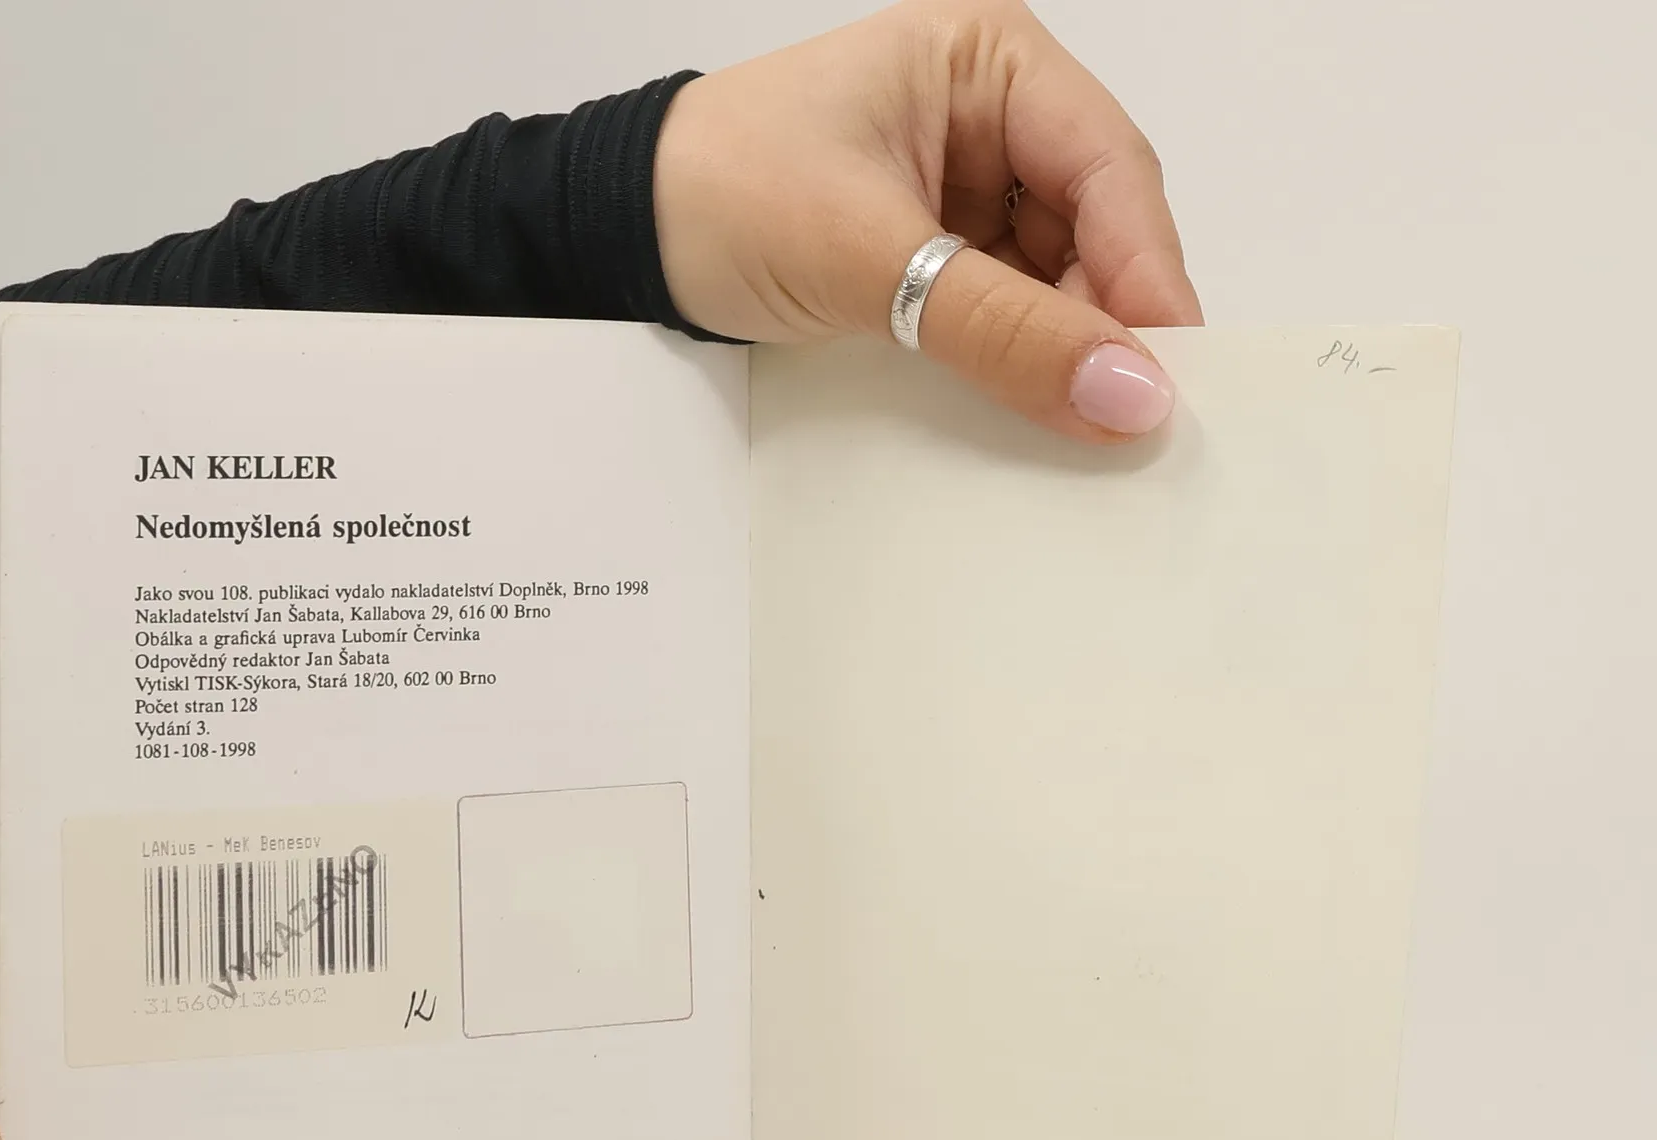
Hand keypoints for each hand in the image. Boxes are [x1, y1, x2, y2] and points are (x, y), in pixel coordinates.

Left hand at [654, 0, 1200, 439]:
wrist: (625, 237)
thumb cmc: (726, 196)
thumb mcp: (873, 261)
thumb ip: (1003, 332)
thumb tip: (1125, 394)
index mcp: (987, 63)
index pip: (1107, 166)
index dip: (1147, 270)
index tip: (1167, 370)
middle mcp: (992, 117)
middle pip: (1098, 225)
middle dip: (1111, 316)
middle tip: (1129, 414)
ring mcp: (967, 190)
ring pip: (1059, 278)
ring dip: (1067, 348)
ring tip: (1081, 424)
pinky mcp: (936, 256)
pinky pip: (1008, 311)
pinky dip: (1022, 360)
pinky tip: (1032, 409)